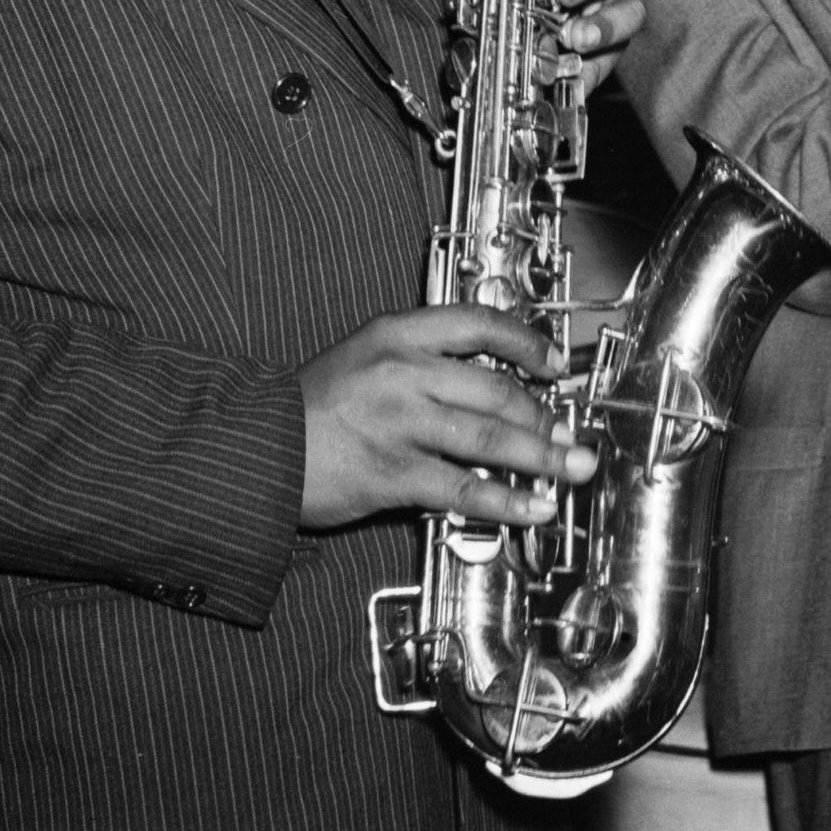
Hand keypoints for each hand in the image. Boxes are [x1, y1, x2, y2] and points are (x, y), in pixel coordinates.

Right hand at [297, 304, 595, 529]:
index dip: (526, 341)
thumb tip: (490, 386)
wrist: (259, 445)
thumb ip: (421, 362)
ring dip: (542, 457)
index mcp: (396, 333)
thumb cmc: (314, 404)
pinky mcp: (394, 472)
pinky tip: (534, 508)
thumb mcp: (365, 356)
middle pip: (496, 388)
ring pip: (490, 438)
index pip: (478, 322)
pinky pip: (465, 487)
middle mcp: (402, 371)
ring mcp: (400, 422)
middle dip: (545, 414)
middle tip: (571, 433)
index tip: (554, 362)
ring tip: (572, 468)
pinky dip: (507, 500)